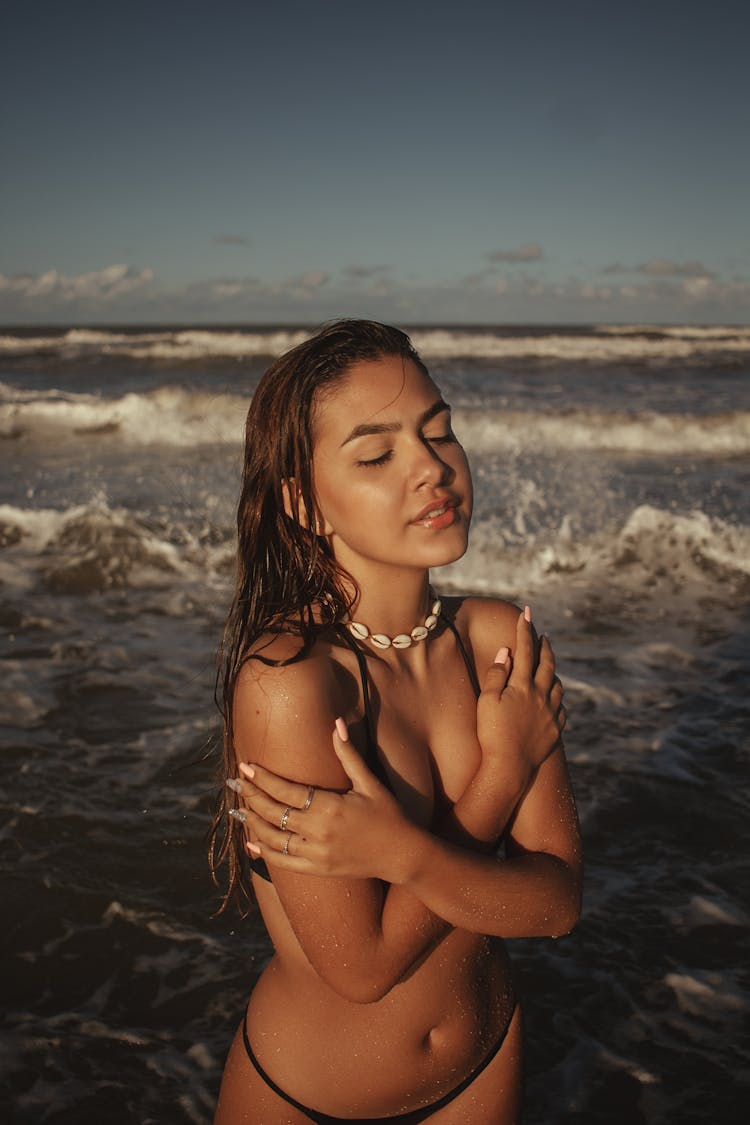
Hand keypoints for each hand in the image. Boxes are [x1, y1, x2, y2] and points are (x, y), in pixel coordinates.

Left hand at [231, 719, 416, 882]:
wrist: (402, 854)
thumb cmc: (389, 815)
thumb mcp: (369, 782)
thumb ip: (348, 754)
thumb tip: (337, 723)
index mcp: (329, 807)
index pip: (285, 790)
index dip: (262, 779)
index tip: (245, 767)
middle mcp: (318, 832)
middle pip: (273, 812)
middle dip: (251, 796)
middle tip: (235, 783)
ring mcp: (316, 853)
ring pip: (273, 838)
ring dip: (253, 823)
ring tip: (239, 809)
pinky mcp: (318, 869)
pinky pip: (284, 862)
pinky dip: (265, 853)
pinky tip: (252, 842)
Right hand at [476, 607, 565, 790]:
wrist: (509, 768)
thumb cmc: (491, 733)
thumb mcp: (487, 701)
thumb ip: (497, 674)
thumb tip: (507, 652)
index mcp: (524, 686)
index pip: (525, 650)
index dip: (525, 630)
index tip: (526, 613)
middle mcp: (542, 696)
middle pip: (548, 664)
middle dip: (545, 647)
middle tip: (543, 637)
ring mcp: (551, 713)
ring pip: (558, 685)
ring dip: (553, 671)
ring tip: (548, 666)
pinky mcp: (555, 730)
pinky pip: (561, 707)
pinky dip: (558, 697)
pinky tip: (554, 698)